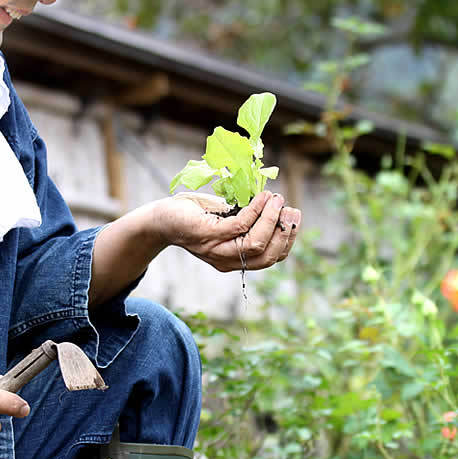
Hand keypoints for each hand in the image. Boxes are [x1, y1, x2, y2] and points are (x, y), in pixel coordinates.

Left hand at [155, 191, 301, 272]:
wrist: (162, 219)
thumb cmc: (196, 217)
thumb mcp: (227, 220)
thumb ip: (248, 220)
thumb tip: (275, 203)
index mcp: (234, 260)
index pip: (270, 259)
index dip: (287, 241)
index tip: (295, 219)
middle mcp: (227, 261)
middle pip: (267, 256)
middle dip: (285, 233)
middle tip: (292, 210)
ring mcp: (217, 250)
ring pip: (255, 244)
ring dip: (271, 220)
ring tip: (277, 200)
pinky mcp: (208, 235)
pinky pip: (239, 226)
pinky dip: (255, 211)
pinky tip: (262, 197)